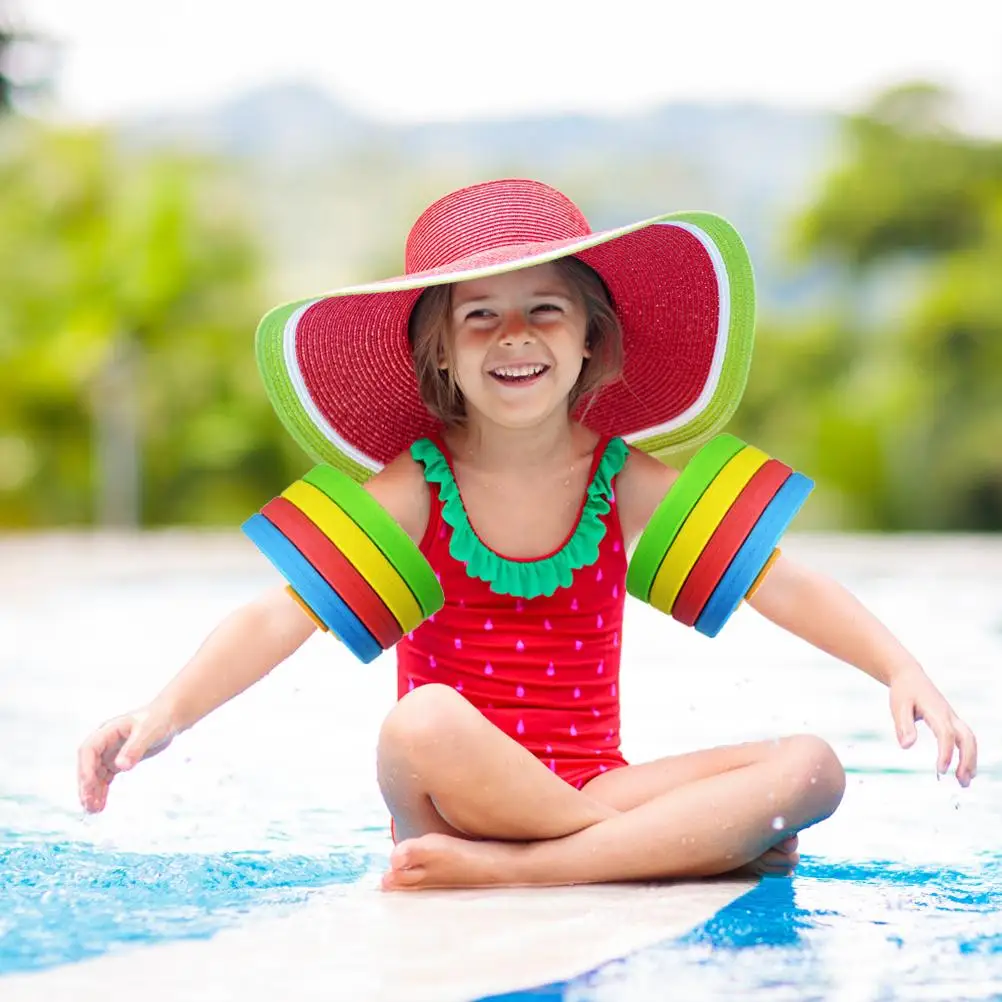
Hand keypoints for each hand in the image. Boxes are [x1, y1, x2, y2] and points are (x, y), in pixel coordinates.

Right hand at [77, 706, 175, 812]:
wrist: (169, 717)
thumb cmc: (159, 719)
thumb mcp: (148, 732)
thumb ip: (135, 748)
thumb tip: (121, 766)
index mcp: (108, 731)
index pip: (88, 750)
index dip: (85, 768)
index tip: (89, 785)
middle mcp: (104, 742)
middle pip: (88, 765)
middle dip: (86, 785)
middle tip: (88, 804)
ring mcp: (109, 752)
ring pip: (95, 775)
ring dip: (92, 792)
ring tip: (93, 810)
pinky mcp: (118, 761)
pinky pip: (105, 778)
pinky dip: (102, 791)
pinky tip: (100, 805)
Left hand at [889, 669, 976, 786]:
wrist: (910, 676)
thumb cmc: (904, 691)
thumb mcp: (898, 706)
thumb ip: (903, 726)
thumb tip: (906, 746)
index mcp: (936, 712)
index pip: (946, 735)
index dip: (946, 753)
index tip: (941, 770)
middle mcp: (949, 715)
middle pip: (967, 739)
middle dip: (968, 760)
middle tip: (962, 781)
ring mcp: (953, 718)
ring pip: (969, 740)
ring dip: (970, 760)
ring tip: (965, 781)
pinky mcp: (951, 721)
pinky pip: (965, 739)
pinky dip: (968, 754)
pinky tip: (963, 768)